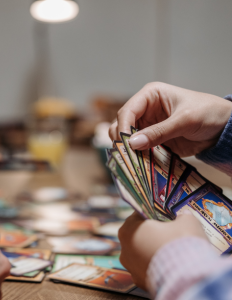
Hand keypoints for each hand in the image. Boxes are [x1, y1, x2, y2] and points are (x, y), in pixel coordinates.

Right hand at [109, 82, 231, 155]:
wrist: (225, 128)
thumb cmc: (208, 113)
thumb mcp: (185, 120)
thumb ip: (159, 132)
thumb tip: (133, 144)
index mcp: (150, 96)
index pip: (127, 111)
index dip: (124, 127)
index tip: (125, 143)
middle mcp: (144, 110)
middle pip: (122, 125)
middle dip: (123, 139)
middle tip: (127, 154)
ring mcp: (147, 126)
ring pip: (127, 138)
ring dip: (128, 149)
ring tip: (133, 160)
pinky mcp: (152, 140)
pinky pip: (139, 149)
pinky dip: (137, 157)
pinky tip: (140, 164)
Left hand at [118, 211, 206, 289]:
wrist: (187, 277)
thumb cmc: (182, 244)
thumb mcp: (187, 222)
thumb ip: (182, 216)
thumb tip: (184, 217)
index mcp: (128, 228)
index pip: (139, 215)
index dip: (155, 214)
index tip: (166, 216)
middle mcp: (124, 248)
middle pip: (139, 235)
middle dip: (154, 234)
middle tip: (171, 233)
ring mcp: (130, 267)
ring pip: (142, 254)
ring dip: (154, 252)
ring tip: (173, 252)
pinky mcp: (139, 281)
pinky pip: (148, 270)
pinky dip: (157, 267)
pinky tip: (170, 266)